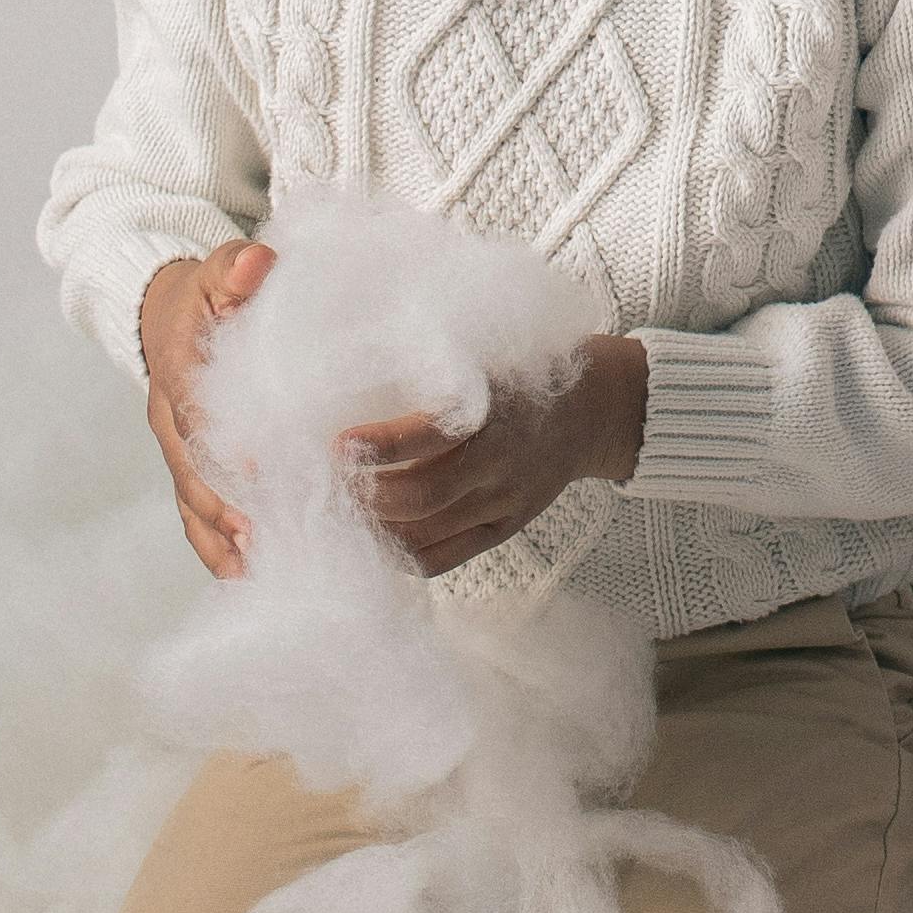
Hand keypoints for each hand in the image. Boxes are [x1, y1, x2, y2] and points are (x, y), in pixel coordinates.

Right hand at [138, 237, 273, 578]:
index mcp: (178, 373)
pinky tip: (250, 577)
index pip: (198, 416)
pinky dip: (219, 550)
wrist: (166, 316)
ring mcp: (176, 452)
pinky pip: (196, 519)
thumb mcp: (220, 270)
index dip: (227, 448)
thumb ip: (235, 267)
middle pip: (193, 475)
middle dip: (229, 509)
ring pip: (193, 506)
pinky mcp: (188, 473)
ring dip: (225, 541)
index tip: (263, 474)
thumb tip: (258, 262)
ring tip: (263, 572)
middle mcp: (170, 422)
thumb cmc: (208, 296)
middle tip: (268, 537)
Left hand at [344, 333, 649, 576]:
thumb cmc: (524, 370)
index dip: (381, 445)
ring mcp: (502, 503)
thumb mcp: (486, 354)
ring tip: (332, 513)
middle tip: (320, 483)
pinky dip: (399, 554)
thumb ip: (434, 370)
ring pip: (423, 535)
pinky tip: (371, 538)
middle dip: (362, 496)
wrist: (592, 410)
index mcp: (495, 407)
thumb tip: (355, 375)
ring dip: (372, 527)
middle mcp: (499, 462)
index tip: (337, 444)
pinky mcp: (501, 529)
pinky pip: (441, 558)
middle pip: (419, 497)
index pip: (430, 436)